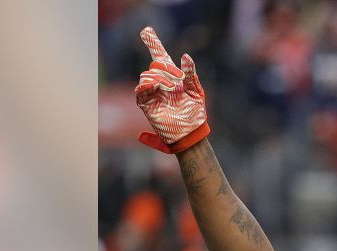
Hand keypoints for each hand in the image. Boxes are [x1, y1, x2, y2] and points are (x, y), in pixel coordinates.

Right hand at [134, 27, 209, 153]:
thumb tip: (185, 55)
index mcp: (173, 78)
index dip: (153, 43)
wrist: (190, 133)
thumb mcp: (196, 91)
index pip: (160, 57)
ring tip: (172, 89)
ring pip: (147, 75)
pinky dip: (146, 86)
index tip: (146, 30)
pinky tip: (155, 87)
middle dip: (166, 69)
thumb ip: (191, 73)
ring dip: (159, 79)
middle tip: (178, 81)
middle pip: (155, 65)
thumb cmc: (195, 113)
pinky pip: (140, 91)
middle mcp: (160, 83)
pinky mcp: (146, 104)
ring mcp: (152, 93)